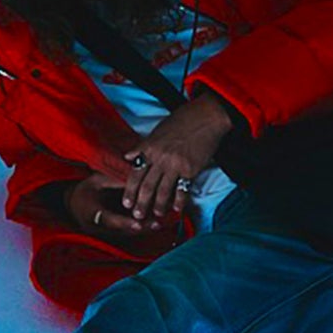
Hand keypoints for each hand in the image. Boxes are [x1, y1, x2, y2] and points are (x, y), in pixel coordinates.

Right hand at [65, 172, 175, 243]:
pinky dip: (141, 227)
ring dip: (144, 229)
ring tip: (161, 223)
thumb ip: (115, 181)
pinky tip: (155, 223)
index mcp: (90, 213)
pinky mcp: (112, 233)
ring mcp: (104, 232)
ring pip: (127, 233)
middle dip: (140, 227)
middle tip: (157, 223)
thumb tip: (137, 179)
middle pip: (121, 230)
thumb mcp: (97, 180)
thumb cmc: (87, 189)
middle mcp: (98, 227)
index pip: (109, 220)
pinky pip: (128, 231)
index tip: (137, 224)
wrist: (74, 204)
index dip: (124, 223)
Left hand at [123, 91, 233, 223]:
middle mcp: (160, 158)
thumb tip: (128, 156)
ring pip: (163, 191)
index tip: (126, 202)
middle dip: (140, 203)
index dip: (130, 190)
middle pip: (147, 186)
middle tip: (137, 215)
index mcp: (150, 148)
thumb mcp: (157, 130)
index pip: (135, 173)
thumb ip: (143, 146)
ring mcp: (175, 165)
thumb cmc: (183, 120)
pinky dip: (179, 201)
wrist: (206, 117)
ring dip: (158, 206)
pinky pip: (182, 189)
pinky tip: (176, 209)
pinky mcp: (190, 169)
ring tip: (156, 215)